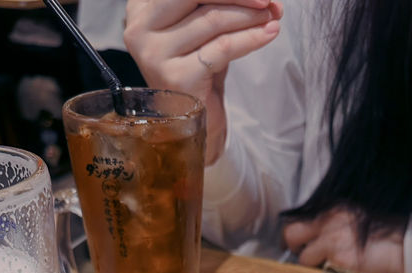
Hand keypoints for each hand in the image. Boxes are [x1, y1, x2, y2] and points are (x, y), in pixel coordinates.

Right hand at [125, 1, 282, 164]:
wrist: (192, 122)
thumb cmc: (197, 71)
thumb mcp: (202, 28)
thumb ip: (217, 5)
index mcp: (141, 8)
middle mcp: (139, 29)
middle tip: (268, 1)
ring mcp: (154, 55)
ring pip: (212, 19)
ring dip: (250, 17)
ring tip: (272, 18)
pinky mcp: (175, 78)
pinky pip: (222, 48)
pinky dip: (250, 38)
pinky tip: (267, 34)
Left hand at [283, 207, 405, 272]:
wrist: (402, 245)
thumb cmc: (379, 238)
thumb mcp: (351, 222)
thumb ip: (330, 226)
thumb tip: (309, 240)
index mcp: (333, 209)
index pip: (299, 218)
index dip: (296, 235)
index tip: (298, 245)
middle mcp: (329, 219)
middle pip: (290, 232)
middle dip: (290, 247)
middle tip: (299, 255)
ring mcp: (332, 237)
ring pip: (301, 256)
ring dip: (310, 264)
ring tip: (326, 265)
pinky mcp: (338, 255)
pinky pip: (319, 268)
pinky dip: (323, 272)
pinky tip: (339, 269)